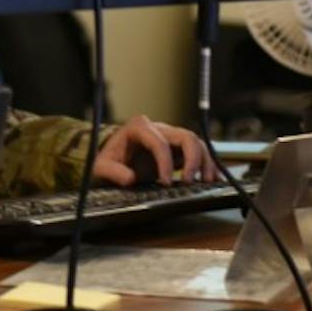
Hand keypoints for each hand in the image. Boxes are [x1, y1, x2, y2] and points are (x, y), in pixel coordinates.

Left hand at [92, 116, 218, 186]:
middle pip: (185, 137)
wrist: (112, 158)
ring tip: (206, 181)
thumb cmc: (108, 159)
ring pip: (196, 143)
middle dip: (192, 159)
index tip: (164, 182)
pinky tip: (210, 178)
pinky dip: (206, 164)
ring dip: (204, 162)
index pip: (159, 142)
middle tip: (189, 181)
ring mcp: (170, 138)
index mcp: (139, 128)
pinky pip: (198, 152)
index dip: (165, 162)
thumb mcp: (101, 166)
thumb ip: (112, 171)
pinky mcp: (178, 149)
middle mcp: (158, 129)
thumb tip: (130, 178)